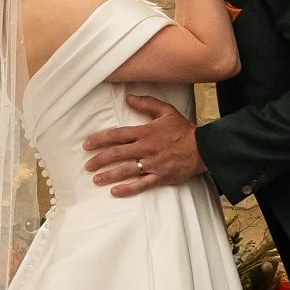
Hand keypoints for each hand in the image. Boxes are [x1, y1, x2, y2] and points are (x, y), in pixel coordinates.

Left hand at [81, 94, 206, 196]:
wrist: (203, 148)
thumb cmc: (183, 130)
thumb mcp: (166, 111)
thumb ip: (146, 103)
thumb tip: (128, 98)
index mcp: (145, 132)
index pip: (117, 135)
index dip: (100, 140)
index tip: (87, 144)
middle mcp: (145, 148)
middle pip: (117, 154)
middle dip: (100, 159)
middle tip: (88, 165)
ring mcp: (152, 164)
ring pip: (126, 170)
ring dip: (109, 175)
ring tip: (96, 179)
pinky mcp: (160, 177)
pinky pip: (141, 185)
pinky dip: (127, 189)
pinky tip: (115, 191)